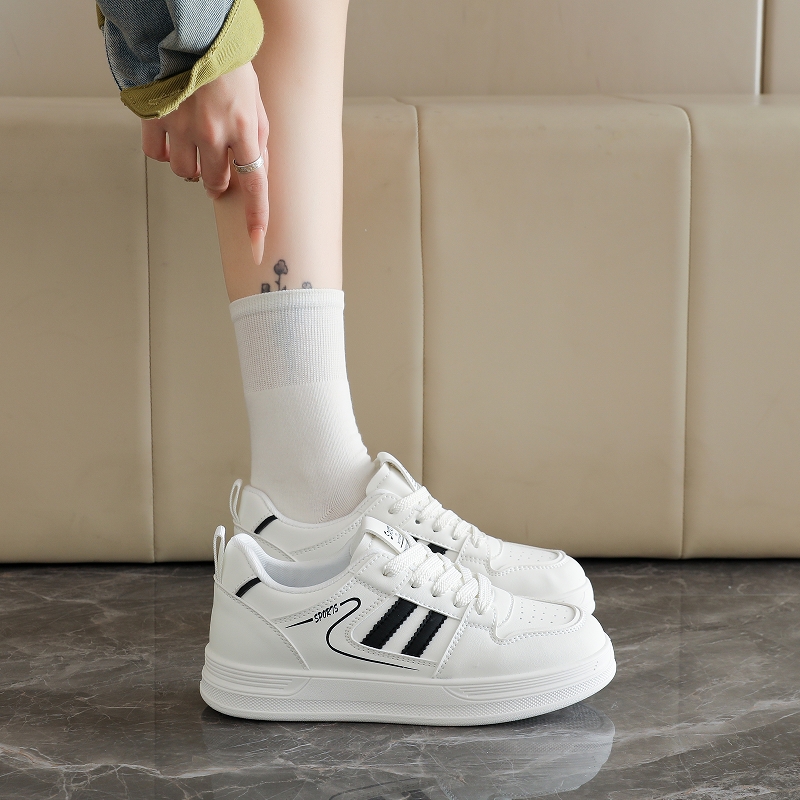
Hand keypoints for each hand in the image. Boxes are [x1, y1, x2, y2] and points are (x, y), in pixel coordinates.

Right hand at [141, 62, 268, 264]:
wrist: (190, 33)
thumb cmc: (227, 67)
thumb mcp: (255, 103)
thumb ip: (257, 140)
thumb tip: (257, 174)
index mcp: (243, 128)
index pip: (255, 185)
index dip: (256, 218)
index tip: (257, 244)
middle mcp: (212, 133)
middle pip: (215, 183)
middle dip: (217, 177)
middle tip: (217, 155)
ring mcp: (181, 128)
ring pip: (185, 174)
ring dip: (192, 165)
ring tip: (195, 139)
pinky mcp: (154, 120)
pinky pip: (157, 156)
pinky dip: (165, 152)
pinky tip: (172, 135)